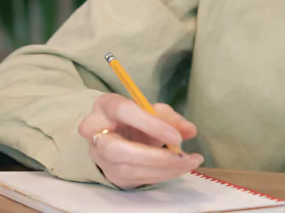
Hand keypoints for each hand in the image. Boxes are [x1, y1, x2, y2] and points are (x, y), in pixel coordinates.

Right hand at [78, 93, 203, 188]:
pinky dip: (161, 175)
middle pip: (116, 149)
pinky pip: (135, 178)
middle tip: (181, 156)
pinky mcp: (110, 174)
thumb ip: (171, 119)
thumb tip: (190, 131)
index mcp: (106, 106)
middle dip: (153, 156)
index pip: (124, 112)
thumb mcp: (154, 111)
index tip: (177, 137)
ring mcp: (100, 156)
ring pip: (127, 169)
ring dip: (162, 169)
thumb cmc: (137, 118)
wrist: (118, 133)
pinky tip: (178, 168)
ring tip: (188, 163)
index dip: (151, 125)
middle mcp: (95, 131)